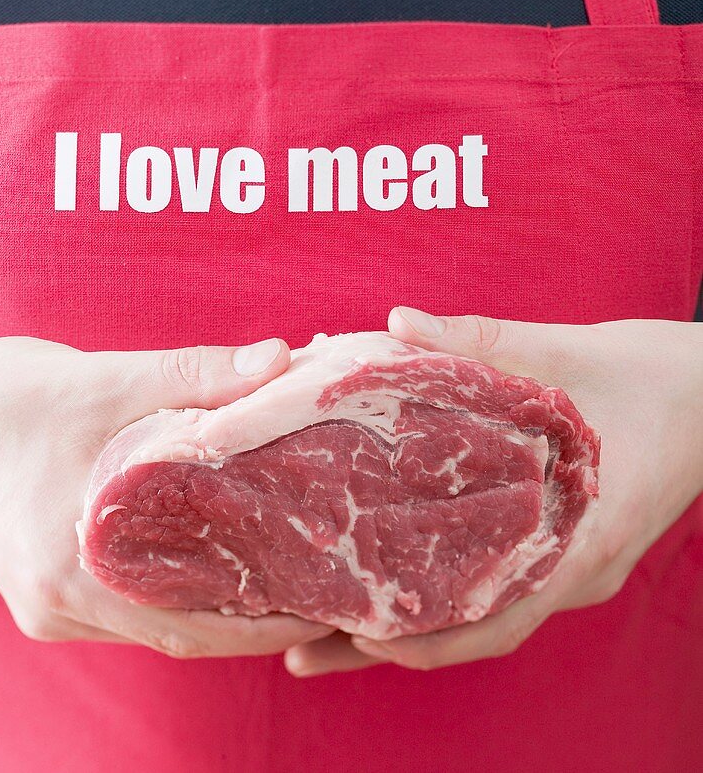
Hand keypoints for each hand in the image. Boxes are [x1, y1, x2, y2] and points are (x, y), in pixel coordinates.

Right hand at [0, 335, 332, 657]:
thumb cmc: (5, 397)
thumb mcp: (102, 376)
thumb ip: (194, 372)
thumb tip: (278, 362)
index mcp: (69, 563)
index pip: (187, 622)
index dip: (262, 623)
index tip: (324, 603)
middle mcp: (59, 600)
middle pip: (178, 632)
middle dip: (254, 618)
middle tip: (325, 586)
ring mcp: (50, 601)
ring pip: (153, 622)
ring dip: (218, 606)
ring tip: (288, 571)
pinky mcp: (47, 589)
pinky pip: (125, 606)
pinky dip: (177, 591)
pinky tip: (219, 559)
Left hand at [285, 309, 702, 675]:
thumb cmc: (657, 375)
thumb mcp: (571, 352)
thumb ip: (483, 338)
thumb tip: (396, 321)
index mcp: (582, 538)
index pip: (496, 618)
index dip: (421, 635)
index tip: (351, 633)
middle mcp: (578, 569)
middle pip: (478, 630)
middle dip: (394, 641)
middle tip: (310, 645)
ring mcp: (579, 565)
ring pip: (491, 612)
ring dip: (419, 620)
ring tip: (337, 618)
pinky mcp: (575, 547)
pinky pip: (509, 584)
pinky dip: (455, 589)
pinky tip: (405, 570)